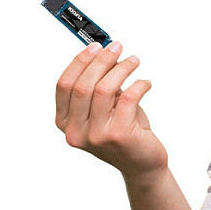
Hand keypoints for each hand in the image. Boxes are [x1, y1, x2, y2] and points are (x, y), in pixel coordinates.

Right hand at [55, 41, 167, 180]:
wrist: (142, 163)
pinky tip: (145, 82)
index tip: (95, 46)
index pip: (64, 85)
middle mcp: (76, 131)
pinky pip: (127, 98)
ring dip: (121, 68)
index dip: (80, 62)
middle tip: (117, 47)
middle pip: (83, 85)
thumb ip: (98, 87)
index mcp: (66, 122)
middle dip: (102, 60)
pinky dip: (139, 84)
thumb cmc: (124, 131)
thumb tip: (103, 54)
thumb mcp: (104, 108)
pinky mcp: (118, 135)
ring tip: (134, 61)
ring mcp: (96, 135)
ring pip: (103, 89)